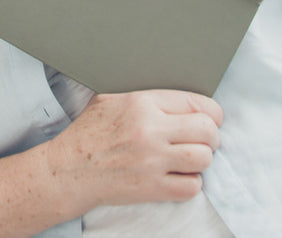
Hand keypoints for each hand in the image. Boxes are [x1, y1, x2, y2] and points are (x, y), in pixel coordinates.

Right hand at [46, 90, 221, 209]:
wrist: (70, 169)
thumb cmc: (89, 132)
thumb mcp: (111, 98)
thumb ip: (143, 94)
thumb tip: (173, 94)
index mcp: (142, 102)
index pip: (196, 102)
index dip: (211, 112)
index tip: (211, 119)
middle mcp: (151, 130)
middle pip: (207, 130)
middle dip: (212, 136)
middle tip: (205, 140)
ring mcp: (152, 161)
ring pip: (204, 158)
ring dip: (202, 160)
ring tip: (192, 158)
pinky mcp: (152, 188)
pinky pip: (191, 187)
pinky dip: (191, 183)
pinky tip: (180, 176)